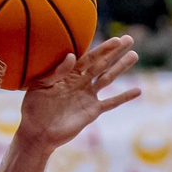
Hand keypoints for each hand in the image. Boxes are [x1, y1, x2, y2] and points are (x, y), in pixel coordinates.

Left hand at [14, 35, 140, 153]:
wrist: (36, 132)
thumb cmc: (34, 108)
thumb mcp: (40, 86)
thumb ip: (56, 72)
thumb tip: (72, 56)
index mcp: (68, 74)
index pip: (88, 58)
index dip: (102, 49)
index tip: (115, 39)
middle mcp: (80, 83)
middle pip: (101, 64)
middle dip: (115, 52)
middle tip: (130, 39)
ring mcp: (88, 96)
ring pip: (108, 79)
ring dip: (121, 67)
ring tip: (135, 55)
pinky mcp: (92, 111)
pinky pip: (111, 103)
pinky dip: (124, 97)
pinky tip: (138, 91)